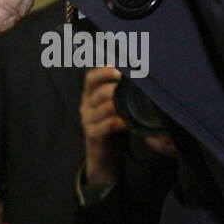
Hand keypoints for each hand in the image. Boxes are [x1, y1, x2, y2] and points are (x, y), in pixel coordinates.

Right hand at [80, 66, 125, 184]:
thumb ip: (118, 89)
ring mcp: (88, 121)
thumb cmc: (113, 125)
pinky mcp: (93, 134)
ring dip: (120, 105)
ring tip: (133, 105)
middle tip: (132, 86)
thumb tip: (137, 71)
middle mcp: (86, 106)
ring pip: (104, 107)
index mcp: (90, 95)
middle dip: (116, 87)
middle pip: (98, 91)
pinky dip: (121, 122)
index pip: (91, 78)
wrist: (104, 154)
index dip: (104, 71)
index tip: (121, 69)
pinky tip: (129, 122)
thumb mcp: (114, 105)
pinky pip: (108, 125)